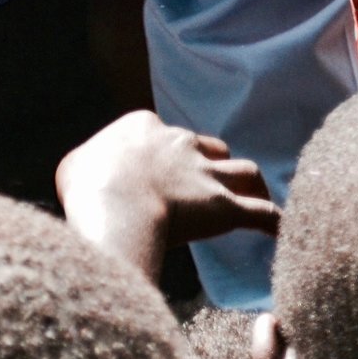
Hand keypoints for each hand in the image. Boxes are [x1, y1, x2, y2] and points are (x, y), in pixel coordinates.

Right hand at [55, 109, 278, 282]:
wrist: (113, 207)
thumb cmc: (85, 188)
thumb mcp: (74, 167)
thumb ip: (89, 166)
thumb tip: (89, 178)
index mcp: (144, 126)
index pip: (161, 132)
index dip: (161, 153)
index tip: (155, 173)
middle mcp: (181, 143)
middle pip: (210, 148)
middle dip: (210, 165)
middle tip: (206, 188)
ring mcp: (207, 174)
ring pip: (246, 171)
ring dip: (251, 185)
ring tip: (254, 199)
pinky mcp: (226, 206)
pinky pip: (264, 214)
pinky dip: (276, 222)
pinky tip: (284, 232)